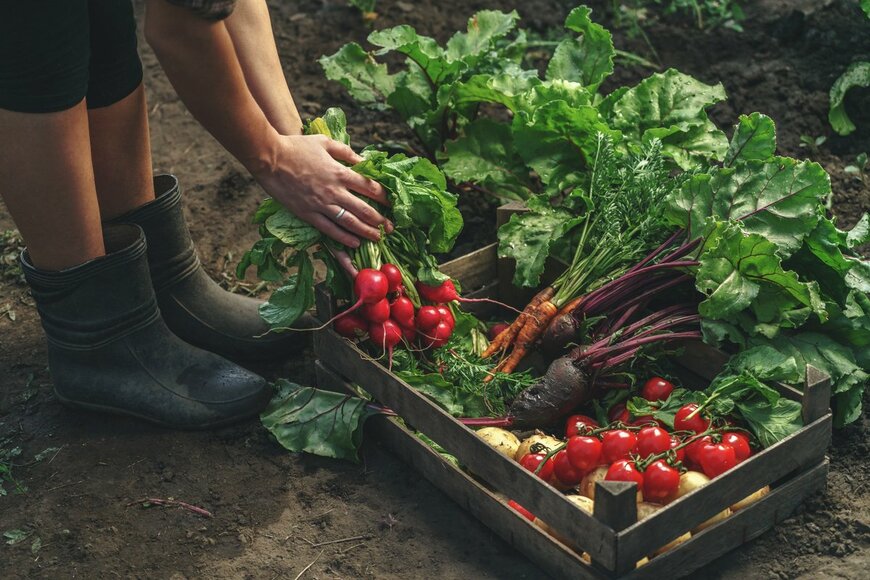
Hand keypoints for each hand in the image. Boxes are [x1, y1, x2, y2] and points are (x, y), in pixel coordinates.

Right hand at [249, 133, 391, 247]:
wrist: (270, 158)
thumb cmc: (297, 147)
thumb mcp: (325, 143)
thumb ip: (346, 152)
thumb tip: (363, 160)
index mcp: (340, 172)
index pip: (370, 187)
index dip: (384, 197)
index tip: (391, 204)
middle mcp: (334, 191)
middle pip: (364, 209)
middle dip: (380, 220)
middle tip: (390, 228)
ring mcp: (321, 204)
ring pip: (350, 222)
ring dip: (366, 232)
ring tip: (377, 238)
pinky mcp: (308, 214)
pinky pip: (330, 229)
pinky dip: (344, 238)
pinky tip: (354, 243)